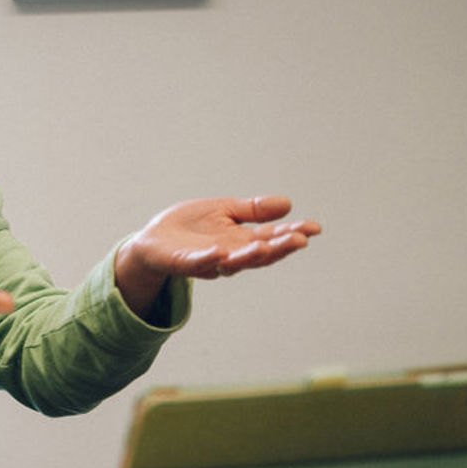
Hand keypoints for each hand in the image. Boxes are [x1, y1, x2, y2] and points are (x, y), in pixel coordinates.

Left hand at [115, 196, 320, 315]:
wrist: (152, 240)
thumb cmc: (189, 227)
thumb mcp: (224, 211)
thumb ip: (252, 210)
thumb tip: (288, 203)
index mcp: (241, 240)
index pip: (271, 238)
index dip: (292, 234)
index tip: (314, 228)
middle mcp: (229, 254)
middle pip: (259, 254)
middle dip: (280, 247)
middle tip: (301, 240)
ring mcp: (208, 261)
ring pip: (234, 262)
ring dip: (251, 256)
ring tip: (267, 246)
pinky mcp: (184, 263)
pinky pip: (198, 263)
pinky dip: (209, 260)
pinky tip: (220, 252)